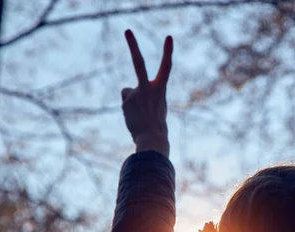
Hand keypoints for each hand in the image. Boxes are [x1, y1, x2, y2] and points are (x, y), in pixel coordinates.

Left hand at [121, 30, 172, 157]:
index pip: (166, 67)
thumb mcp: (156, 105)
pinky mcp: (126, 100)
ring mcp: (136, 93)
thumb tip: (126, 90)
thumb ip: (144, 93)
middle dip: (133, 45)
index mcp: (161, 89)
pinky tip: (133, 117)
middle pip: (139, 62)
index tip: (169, 37)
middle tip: (127, 30)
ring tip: (140, 114)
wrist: (152, 138)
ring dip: (132, 101)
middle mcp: (148, 87)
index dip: (168, 51)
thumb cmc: (157, 123)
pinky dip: (127, 108)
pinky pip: (125, 100)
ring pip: (128, 92)